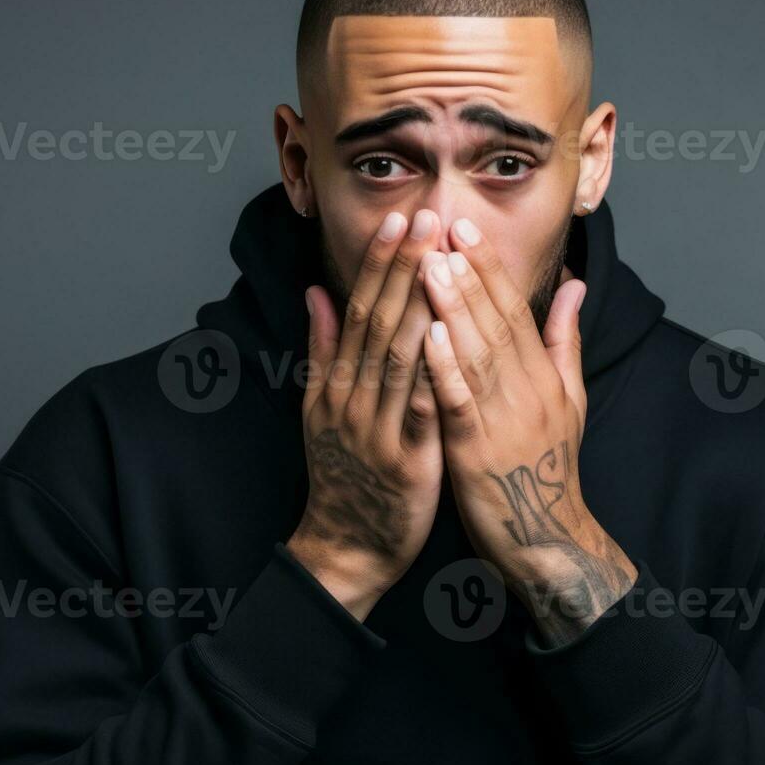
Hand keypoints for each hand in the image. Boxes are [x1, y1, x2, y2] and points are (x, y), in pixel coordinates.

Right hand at [288, 210, 443, 620]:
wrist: (347, 546)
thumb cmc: (343, 473)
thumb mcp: (321, 408)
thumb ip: (323, 348)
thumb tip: (316, 290)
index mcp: (339, 382)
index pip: (361, 309)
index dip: (381, 264)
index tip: (401, 219)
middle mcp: (353, 398)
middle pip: (381, 322)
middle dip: (405, 268)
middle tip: (427, 217)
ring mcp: (378, 429)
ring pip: (400, 357)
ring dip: (421, 304)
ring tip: (442, 259)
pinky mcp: (406, 462)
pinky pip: (421, 410)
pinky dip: (433, 373)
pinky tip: (448, 338)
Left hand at [418, 218, 636, 644]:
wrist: (547, 538)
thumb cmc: (548, 466)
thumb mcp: (568, 400)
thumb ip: (563, 340)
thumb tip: (574, 285)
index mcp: (542, 376)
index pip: (514, 310)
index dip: (489, 268)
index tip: (466, 229)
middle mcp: (526, 391)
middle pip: (495, 322)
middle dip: (468, 273)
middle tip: (443, 228)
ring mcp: (502, 421)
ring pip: (476, 354)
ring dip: (453, 308)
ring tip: (432, 265)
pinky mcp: (477, 452)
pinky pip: (461, 403)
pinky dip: (446, 368)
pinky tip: (429, 336)